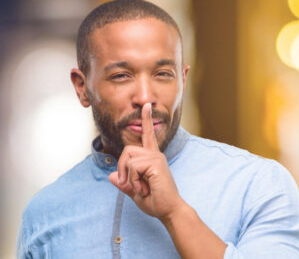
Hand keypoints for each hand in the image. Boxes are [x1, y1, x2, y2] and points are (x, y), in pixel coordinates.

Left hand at [109, 103, 184, 220]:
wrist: (169, 210)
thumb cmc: (156, 201)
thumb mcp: (135, 192)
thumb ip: (124, 183)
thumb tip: (111, 176)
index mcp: (152, 158)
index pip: (148, 136)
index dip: (146, 120)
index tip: (146, 105)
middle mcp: (155, 154)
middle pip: (127, 150)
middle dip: (122, 169)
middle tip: (131, 185)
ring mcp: (156, 158)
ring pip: (128, 160)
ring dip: (129, 178)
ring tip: (142, 188)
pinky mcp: (156, 163)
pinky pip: (132, 167)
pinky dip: (134, 181)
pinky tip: (145, 188)